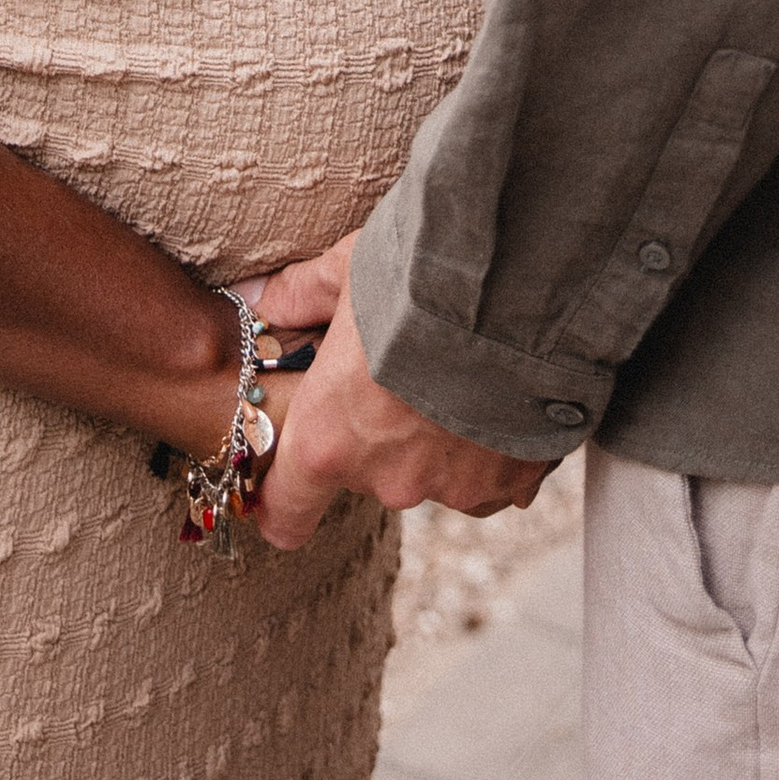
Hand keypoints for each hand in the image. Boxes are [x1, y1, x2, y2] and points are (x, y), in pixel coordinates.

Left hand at [246, 235, 551, 550]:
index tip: (286, 491)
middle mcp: (387, 479)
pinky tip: (504, 393)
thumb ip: (301, 295)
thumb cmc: (418, 274)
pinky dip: (496, 444)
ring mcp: (452, 486)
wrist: (519, 283)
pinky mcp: (512, 481)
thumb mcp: (347, 270)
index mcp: (330, 437)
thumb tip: (259, 298)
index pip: (288, 510)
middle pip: (372, 473)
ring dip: (443, 437)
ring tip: (462, 370)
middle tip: (405, 367)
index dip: (284, 503)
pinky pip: (495, 476)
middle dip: (383, 430)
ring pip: (437, 472)